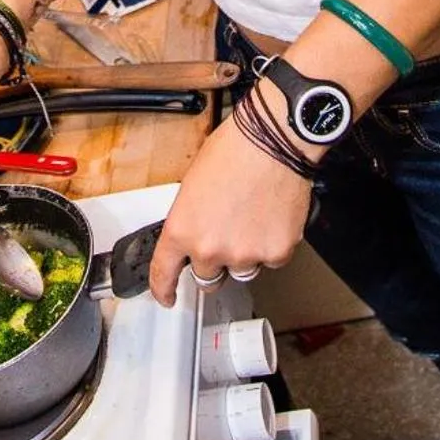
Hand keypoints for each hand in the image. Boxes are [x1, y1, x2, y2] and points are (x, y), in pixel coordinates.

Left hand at [148, 115, 314, 306]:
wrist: (273, 142)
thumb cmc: (233, 151)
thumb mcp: (192, 184)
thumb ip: (191, 219)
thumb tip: (197, 232)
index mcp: (182, 230)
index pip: (164, 273)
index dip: (163, 290)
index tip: (167, 297)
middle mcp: (210, 250)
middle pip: (207, 279)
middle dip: (213, 263)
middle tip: (225, 236)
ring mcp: (245, 256)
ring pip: (241, 271)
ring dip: (243, 255)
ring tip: (251, 218)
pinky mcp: (276, 254)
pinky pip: (271, 261)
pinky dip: (271, 244)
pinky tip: (271, 216)